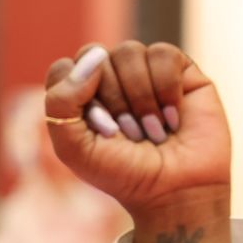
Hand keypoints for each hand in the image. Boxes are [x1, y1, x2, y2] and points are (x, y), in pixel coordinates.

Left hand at [43, 40, 228, 219]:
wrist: (175, 190)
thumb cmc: (121, 172)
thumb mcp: (74, 147)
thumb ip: (62, 102)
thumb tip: (95, 56)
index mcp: (78, 95)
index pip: (63, 69)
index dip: (77, 96)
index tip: (96, 130)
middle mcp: (109, 77)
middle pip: (95, 56)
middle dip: (111, 100)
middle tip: (127, 135)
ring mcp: (144, 71)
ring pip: (129, 51)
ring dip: (140, 98)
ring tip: (151, 130)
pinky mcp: (180, 69)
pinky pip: (163, 53)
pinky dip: (166, 89)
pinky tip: (173, 118)